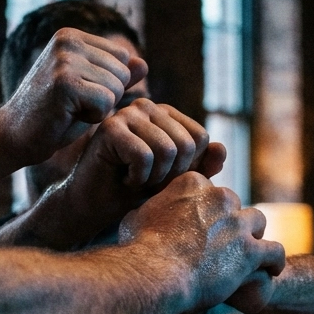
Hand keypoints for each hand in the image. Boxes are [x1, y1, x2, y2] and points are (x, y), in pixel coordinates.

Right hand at [0, 28, 147, 164]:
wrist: (14, 135)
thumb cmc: (54, 115)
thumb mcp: (89, 91)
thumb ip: (116, 76)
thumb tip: (144, 64)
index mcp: (71, 36)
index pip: (123, 58)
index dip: (109, 85)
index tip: (80, 94)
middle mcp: (67, 40)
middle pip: (122, 73)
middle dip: (106, 97)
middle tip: (74, 105)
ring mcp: (64, 59)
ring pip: (116, 88)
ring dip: (99, 109)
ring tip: (70, 110)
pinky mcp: (65, 82)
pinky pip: (106, 103)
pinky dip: (93, 118)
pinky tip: (68, 116)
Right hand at [60, 100, 225, 240]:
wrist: (93, 206)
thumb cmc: (133, 192)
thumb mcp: (175, 181)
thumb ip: (200, 166)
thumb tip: (221, 148)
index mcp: (166, 114)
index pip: (200, 138)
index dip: (186, 168)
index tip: (162, 177)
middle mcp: (147, 107)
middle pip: (186, 144)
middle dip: (170, 175)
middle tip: (147, 181)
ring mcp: (127, 113)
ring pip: (167, 151)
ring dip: (153, 178)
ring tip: (136, 179)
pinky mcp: (110, 128)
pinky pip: (145, 157)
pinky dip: (137, 178)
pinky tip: (123, 179)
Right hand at [119, 172, 284, 312]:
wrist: (154, 275)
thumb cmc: (139, 250)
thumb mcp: (136, 217)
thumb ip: (151, 209)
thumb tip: (145, 212)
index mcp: (193, 184)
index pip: (209, 191)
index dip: (206, 210)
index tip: (202, 226)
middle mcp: (219, 197)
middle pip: (234, 205)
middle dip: (229, 222)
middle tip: (222, 244)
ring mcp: (237, 223)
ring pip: (257, 222)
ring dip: (252, 236)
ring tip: (248, 253)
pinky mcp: (250, 250)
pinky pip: (275, 251)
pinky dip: (275, 260)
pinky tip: (272, 269)